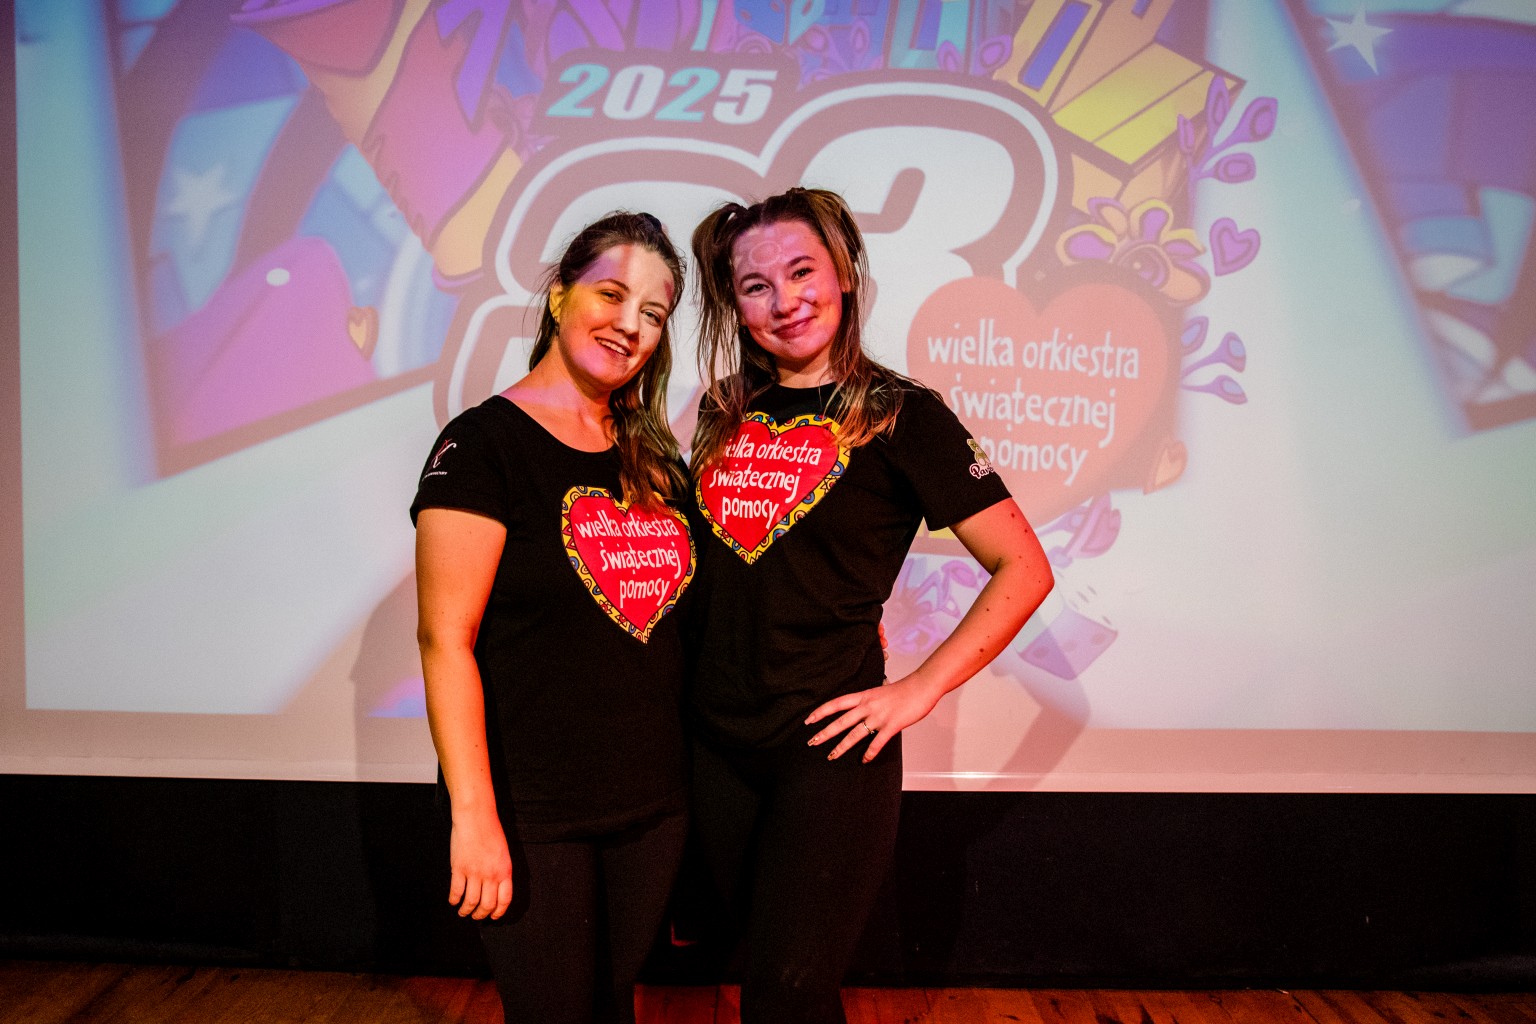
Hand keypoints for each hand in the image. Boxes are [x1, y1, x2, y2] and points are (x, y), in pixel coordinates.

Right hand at [448, 814, 512, 919]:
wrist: (476, 818)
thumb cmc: (491, 832)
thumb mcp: (503, 853)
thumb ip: (501, 871)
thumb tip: (497, 889)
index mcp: (505, 871)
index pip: (504, 900)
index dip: (498, 912)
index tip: (493, 917)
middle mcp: (491, 874)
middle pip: (487, 905)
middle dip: (480, 915)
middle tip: (476, 916)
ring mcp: (474, 872)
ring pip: (471, 902)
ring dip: (466, 911)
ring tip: (463, 912)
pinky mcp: (459, 868)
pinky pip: (456, 891)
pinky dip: (454, 900)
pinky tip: (453, 901)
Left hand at [804, 674, 943, 762]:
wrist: (922, 686)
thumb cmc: (904, 689)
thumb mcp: (880, 691)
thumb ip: (870, 700)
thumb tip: (862, 707)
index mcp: (864, 696)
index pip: (837, 703)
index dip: (821, 712)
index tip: (809, 720)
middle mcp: (868, 706)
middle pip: (841, 721)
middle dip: (825, 733)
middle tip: (812, 742)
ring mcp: (879, 717)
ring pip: (854, 734)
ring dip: (842, 747)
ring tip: (832, 756)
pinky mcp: (891, 726)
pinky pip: (877, 743)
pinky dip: (869, 754)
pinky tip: (864, 760)